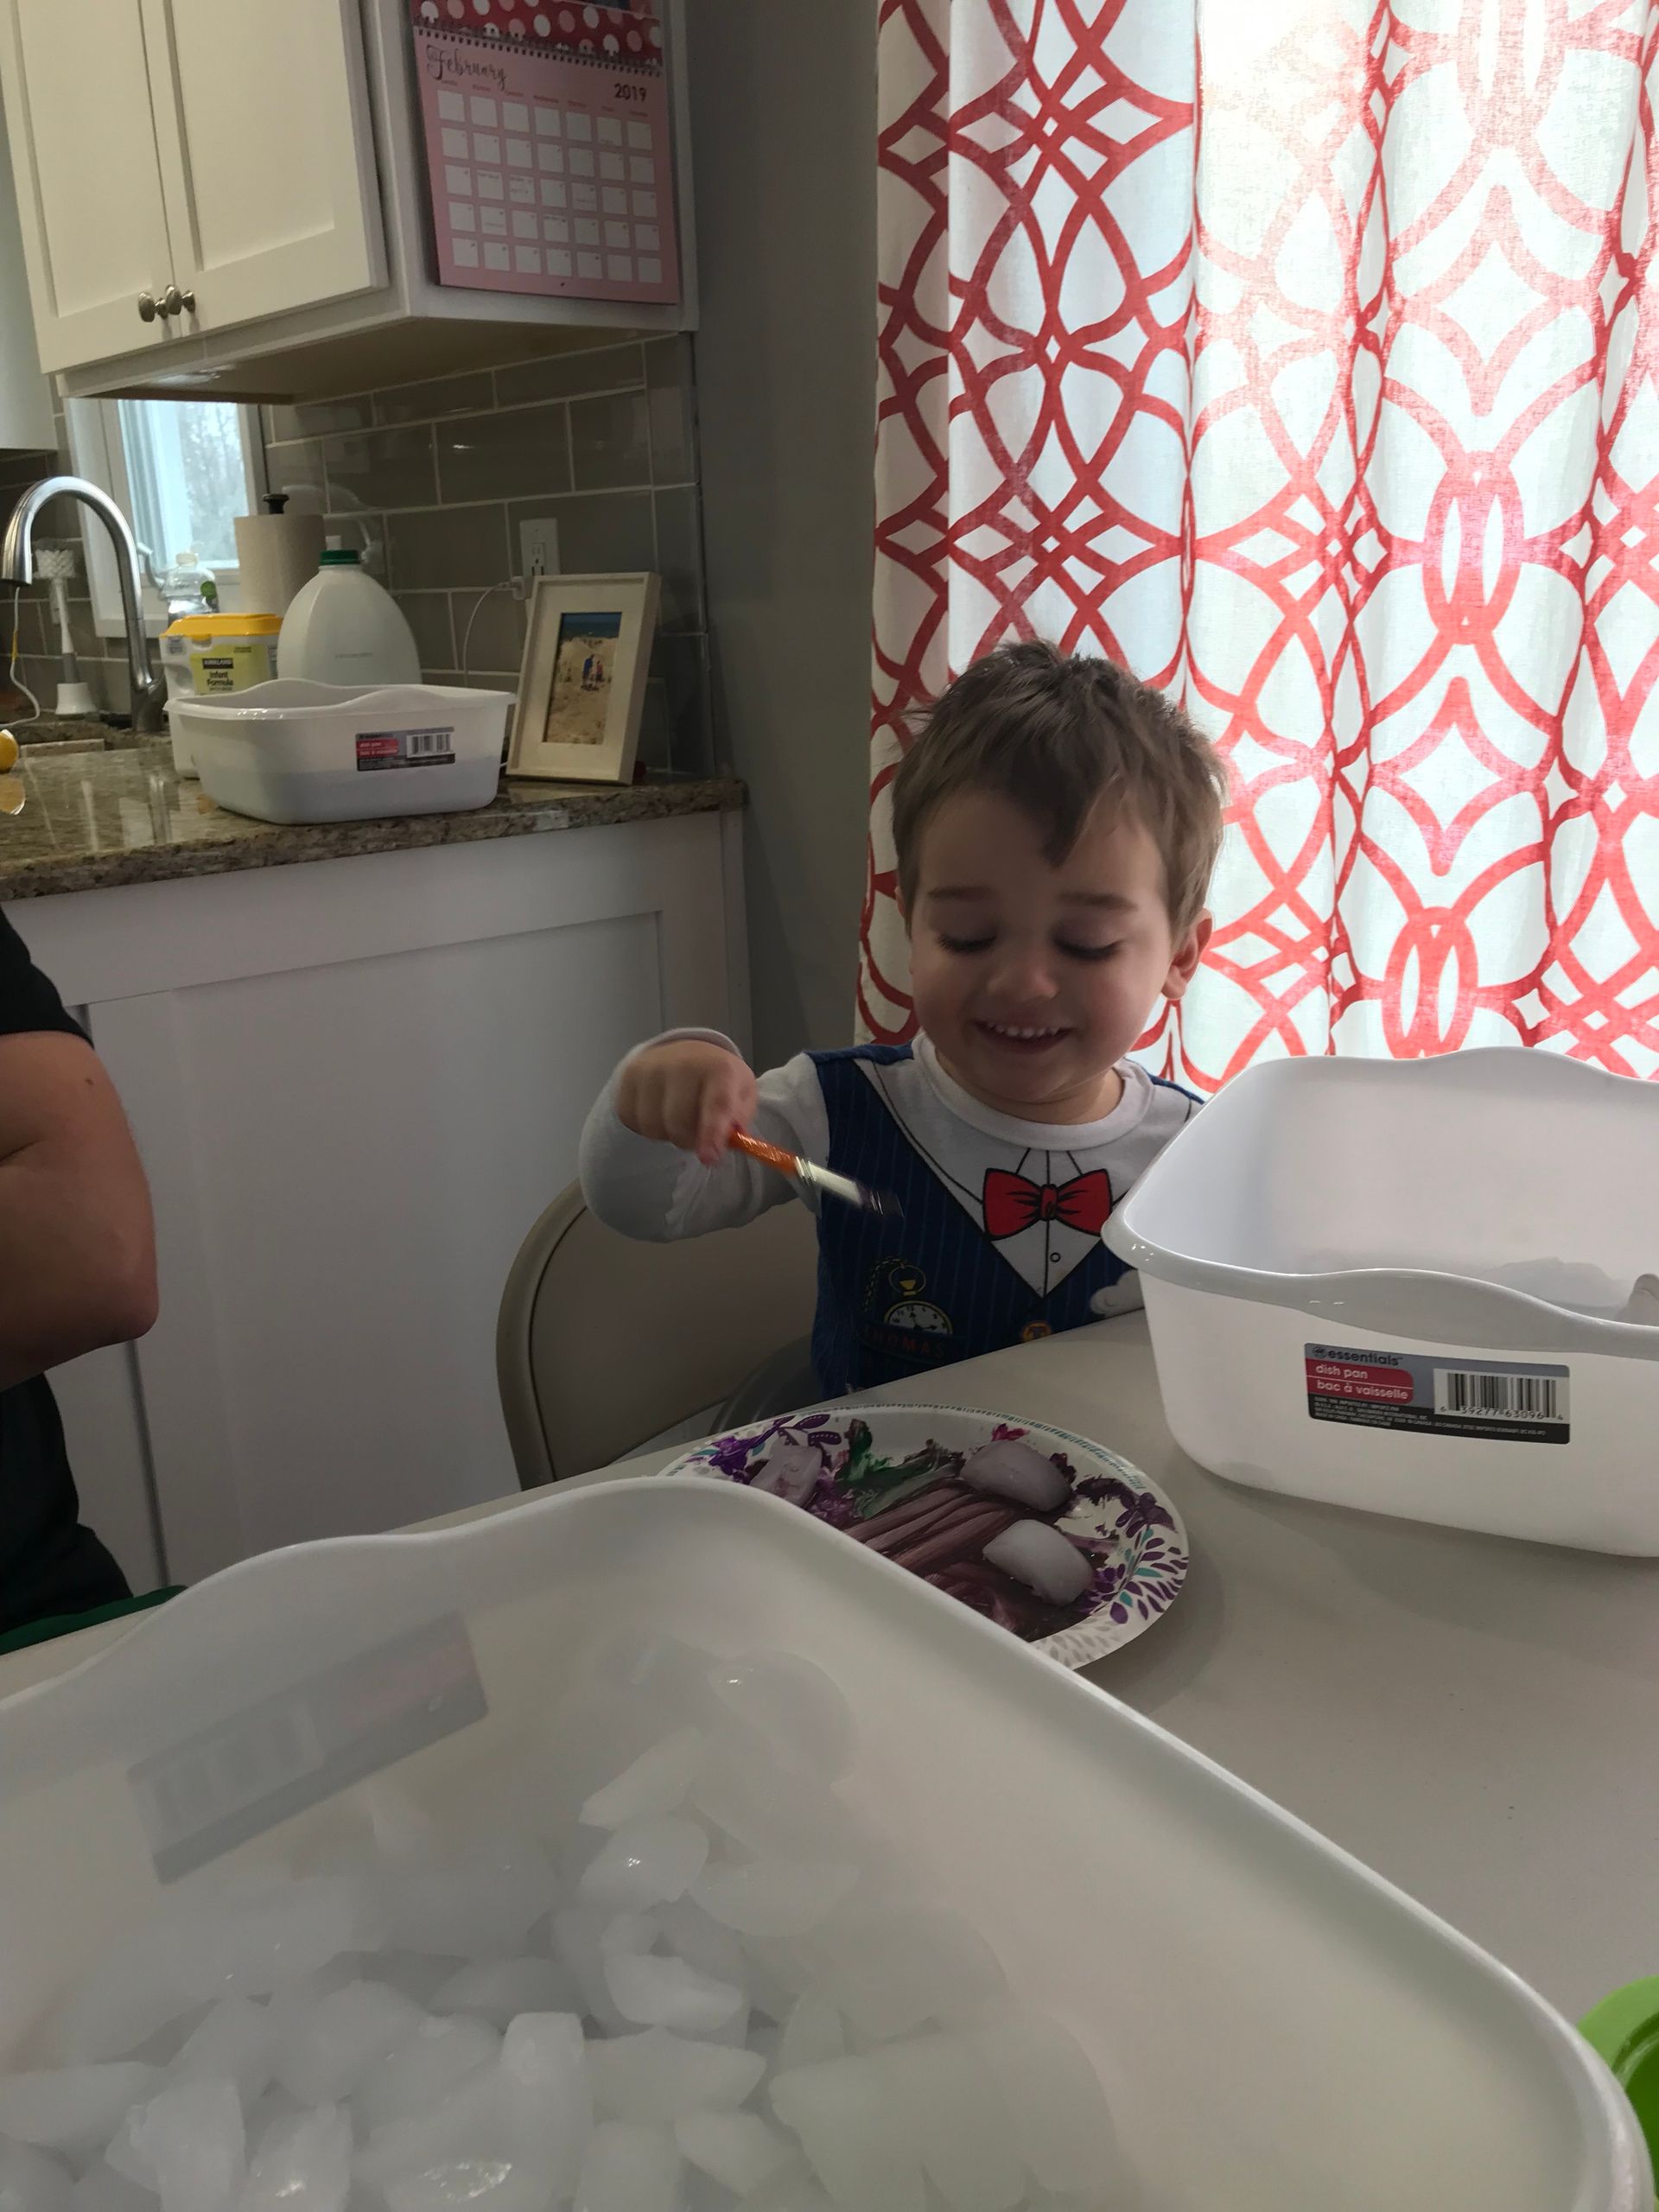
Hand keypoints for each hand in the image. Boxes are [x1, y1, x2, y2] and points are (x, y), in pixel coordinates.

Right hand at [616, 1041, 758, 1166]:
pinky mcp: (628, 1077)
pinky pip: (632, 1121)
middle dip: (688, 1140)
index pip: (717, 1104)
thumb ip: (737, 1122)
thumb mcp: (741, 1095)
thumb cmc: (716, 1081)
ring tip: (677, 1120)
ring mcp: (651, 1068)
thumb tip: (723, 1143)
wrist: (685, 1053)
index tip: (708, 1158)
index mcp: (719, 1068)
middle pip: (679, 1122)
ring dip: (666, 1135)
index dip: (712, 1134)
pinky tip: (658, 1113)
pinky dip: (646, 1128)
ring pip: (652, 1126)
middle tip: (697, 1136)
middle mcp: (683, 1062)